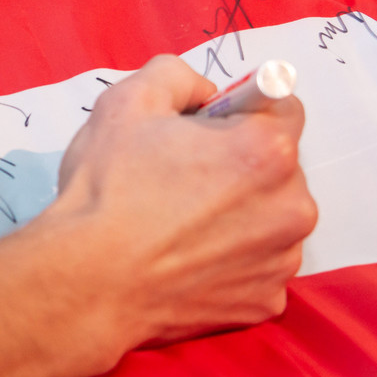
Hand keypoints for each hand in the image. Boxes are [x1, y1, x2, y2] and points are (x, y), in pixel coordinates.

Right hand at [52, 54, 317, 346]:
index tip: (209, 130)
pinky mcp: (265, 300)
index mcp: (266, 149)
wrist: (86, 282)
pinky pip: (259, 267)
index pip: (284, 107)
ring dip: (241, 215)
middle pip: (280, 168)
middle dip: (242, 166)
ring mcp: (281, 259)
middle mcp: (290, 206)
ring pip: (272, 219)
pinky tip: (188, 259)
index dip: (240, 112)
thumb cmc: (106, 194)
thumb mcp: (128, 101)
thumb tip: (204, 91)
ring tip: (183, 224)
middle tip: (185, 180)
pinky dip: (233, 261)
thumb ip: (179, 76)